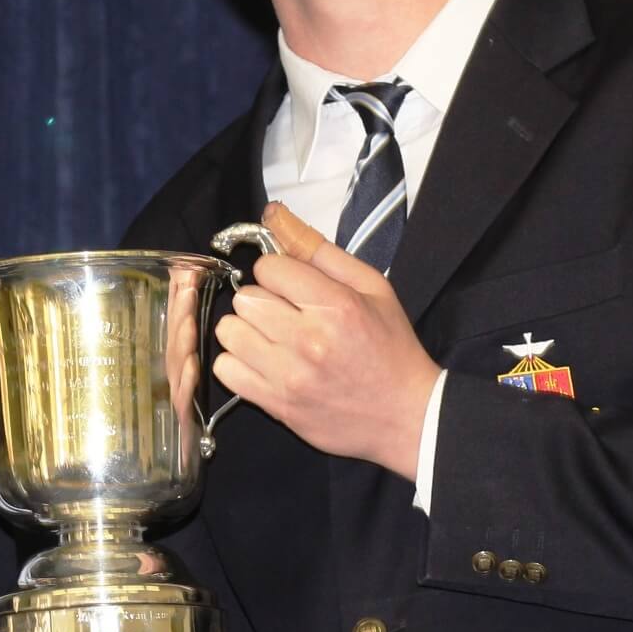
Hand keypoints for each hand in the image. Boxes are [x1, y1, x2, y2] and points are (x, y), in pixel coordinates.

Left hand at [210, 203, 440, 476]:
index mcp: (336, 306)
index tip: (293, 287)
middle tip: (285, 313)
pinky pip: (225, 370)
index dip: (278, 273)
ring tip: (272, 338)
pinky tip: (264, 362)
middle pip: (245, 298)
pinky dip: (238, 363)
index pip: (269, 268)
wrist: (407, 416)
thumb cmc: (391, 349)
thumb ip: (318, 248)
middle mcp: (309, 340)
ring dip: (246, 330)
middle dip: (262, 300)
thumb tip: (273, 215)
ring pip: (229, 331)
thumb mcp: (371, 286)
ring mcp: (290, 376)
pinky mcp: (277, 405)